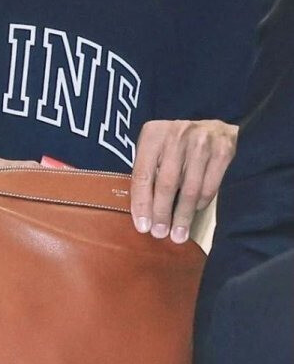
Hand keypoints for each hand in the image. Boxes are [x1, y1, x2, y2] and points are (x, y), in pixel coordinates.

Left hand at [130, 119, 237, 242]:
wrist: (217, 129)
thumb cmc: (178, 143)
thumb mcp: (157, 147)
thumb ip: (148, 169)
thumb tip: (141, 210)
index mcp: (154, 133)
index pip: (143, 173)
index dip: (141, 202)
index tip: (142, 226)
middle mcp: (176, 135)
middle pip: (166, 183)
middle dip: (162, 213)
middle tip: (159, 233)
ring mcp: (201, 143)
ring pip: (189, 189)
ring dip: (182, 216)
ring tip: (178, 234)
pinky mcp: (222, 152)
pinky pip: (208, 188)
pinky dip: (200, 204)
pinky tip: (194, 212)